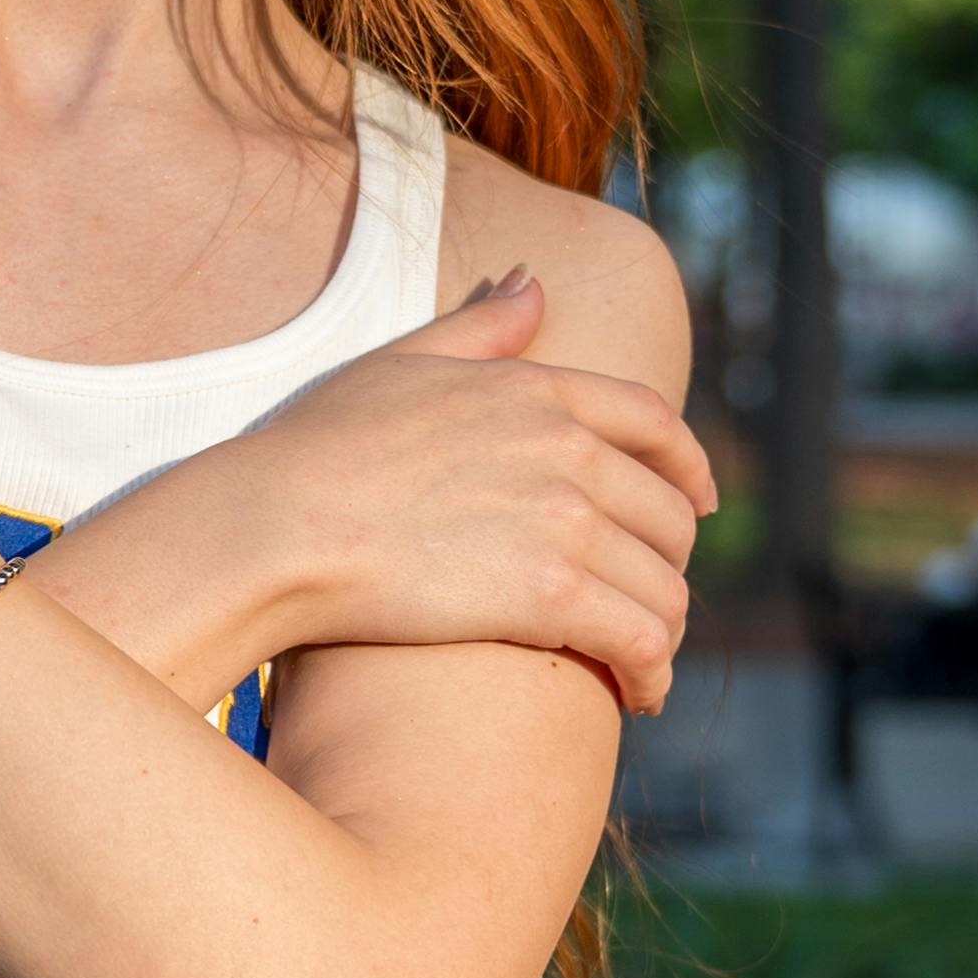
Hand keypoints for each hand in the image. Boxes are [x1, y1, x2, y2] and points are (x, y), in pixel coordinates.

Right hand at [241, 276, 713, 714]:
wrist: (277, 524)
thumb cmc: (317, 449)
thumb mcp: (400, 363)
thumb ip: (481, 328)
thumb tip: (533, 284)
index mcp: (539, 390)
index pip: (655, 423)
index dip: (690, 467)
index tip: (700, 502)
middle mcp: (568, 448)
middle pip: (669, 514)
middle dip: (669, 565)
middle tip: (647, 601)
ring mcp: (565, 520)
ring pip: (664, 586)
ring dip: (664, 631)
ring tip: (644, 663)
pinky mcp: (550, 593)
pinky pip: (640, 638)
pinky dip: (652, 672)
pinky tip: (639, 693)